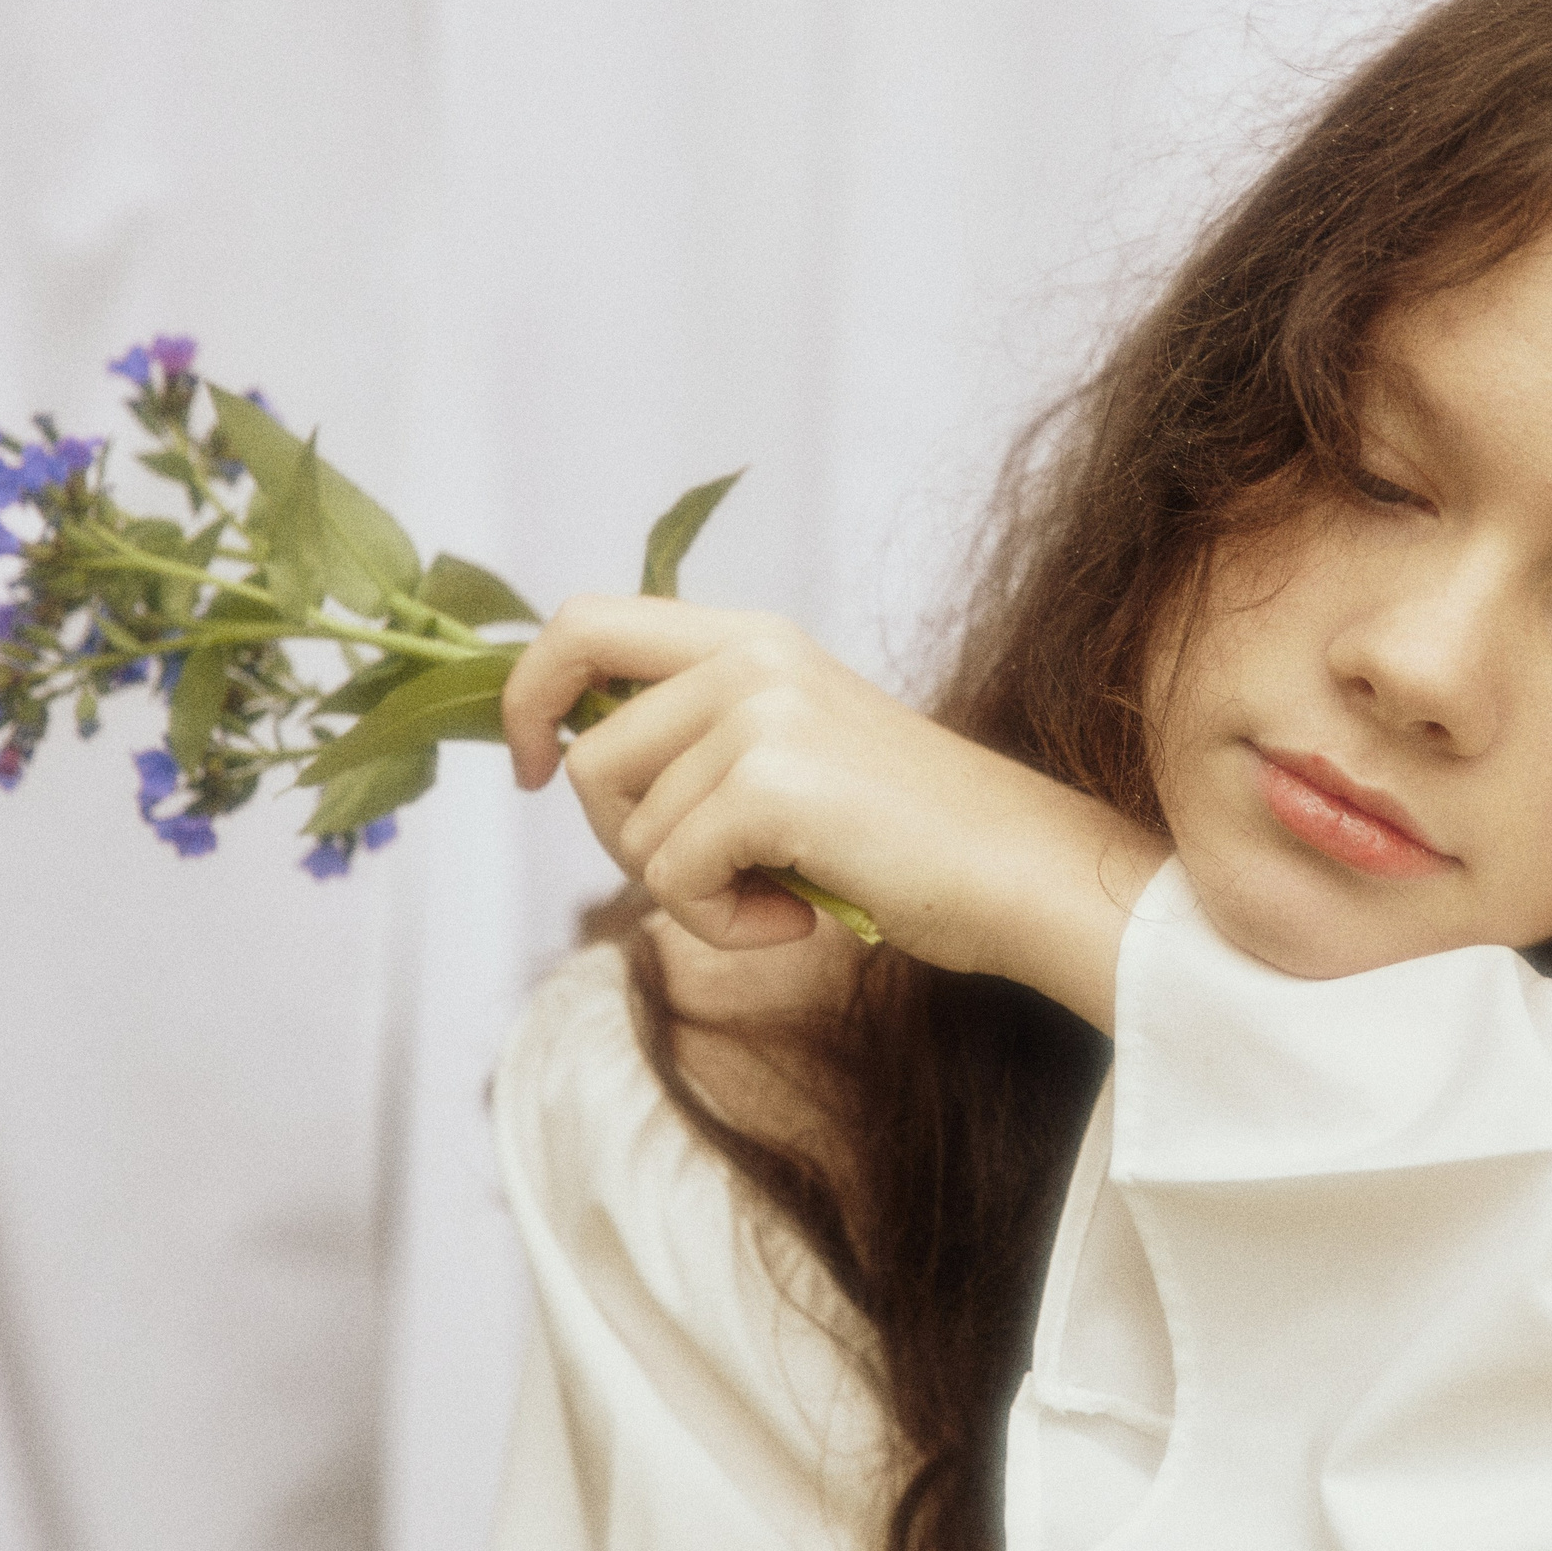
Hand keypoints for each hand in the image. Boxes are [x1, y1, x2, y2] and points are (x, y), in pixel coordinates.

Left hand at [499, 595, 1167, 1030]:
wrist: (1024, 872)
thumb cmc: (910, 838)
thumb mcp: (793, 752)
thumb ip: (700, 734)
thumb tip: (574, 757)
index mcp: (750, 637)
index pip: (582, 623)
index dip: (527, 696)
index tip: (530, 770)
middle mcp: (749, 654)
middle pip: (589, 750)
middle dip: (614, 837)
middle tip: (702, 878)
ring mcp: (760, 711)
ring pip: (630, 830)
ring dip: (691, 897)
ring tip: (784, 896)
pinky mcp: (771, 782)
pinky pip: (672, 880)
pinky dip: (721, 927)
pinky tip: (795, 922)